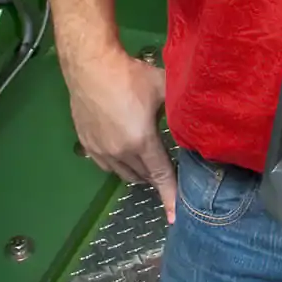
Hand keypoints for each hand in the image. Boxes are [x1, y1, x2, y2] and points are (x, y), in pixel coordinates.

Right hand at [65, 46, 176, 221]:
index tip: (176, 216)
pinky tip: (125, 155)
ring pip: (124, 174)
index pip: (161, 176)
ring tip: (149, 163)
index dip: (170, 196)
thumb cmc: (129, 75)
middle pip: (143, 177)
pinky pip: (107, 165)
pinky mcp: (87, 144)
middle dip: (157, 179)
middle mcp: (120, 152)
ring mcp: (100, 151)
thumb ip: (179, 106)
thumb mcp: (163, 88)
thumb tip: (195, 113)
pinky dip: (120, 166)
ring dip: (138, 173)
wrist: (90, 66)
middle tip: (169, 172)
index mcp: (141, 142)